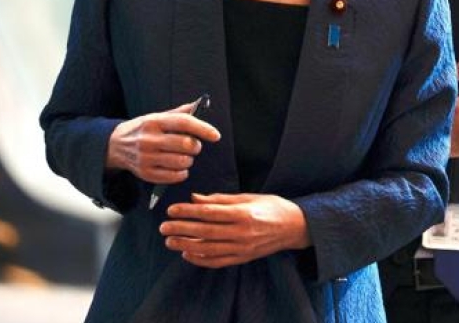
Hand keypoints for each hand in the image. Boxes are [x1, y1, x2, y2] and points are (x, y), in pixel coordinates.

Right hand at [105, 101, 220, 184]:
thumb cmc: (142, 129)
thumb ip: (179, 112)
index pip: (183, 123)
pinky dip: (181, 173)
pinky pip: (173, 176)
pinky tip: (178, 167)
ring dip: (189, 160)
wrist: (114, 145)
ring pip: (181, 162)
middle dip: (196, 146)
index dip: (203, 128)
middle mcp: (148, 140)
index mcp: (153, 122)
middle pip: (185, 144)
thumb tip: (199, 104)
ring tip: (185, 157)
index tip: (216, 135)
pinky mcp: (144, 173)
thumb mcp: (156, 116)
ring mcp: (145, 158)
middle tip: (194, 146)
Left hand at [160, 192, 309, 267]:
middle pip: (204, 231)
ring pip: (208, 249)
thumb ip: (221, 199)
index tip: (171, 209)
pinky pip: (217, 261)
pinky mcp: (243, 258)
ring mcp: (242, 247)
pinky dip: (200, 259)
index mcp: (243, 213)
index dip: (188, 211)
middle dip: (181, 229)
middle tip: (163, 227)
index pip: (209, 213)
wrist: (295, 227)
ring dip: (186, 245)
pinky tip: (187, 253)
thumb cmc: (272, 207)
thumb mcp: (249, 197)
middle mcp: (242, 232)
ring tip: (169, 241)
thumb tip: (195, 198)